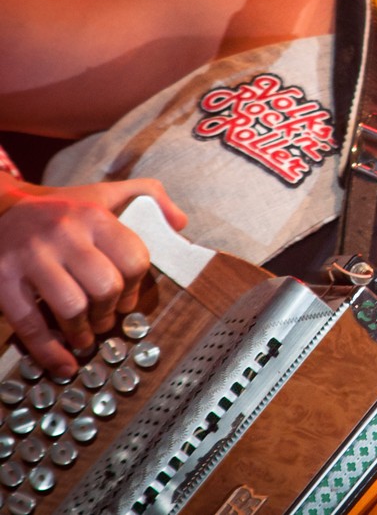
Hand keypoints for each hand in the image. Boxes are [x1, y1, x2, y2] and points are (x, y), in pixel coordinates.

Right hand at [0, 176, 186, 376]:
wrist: (1, 208)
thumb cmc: (62, 209)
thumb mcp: (106, 193)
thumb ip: (150, 197)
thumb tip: (180, 223)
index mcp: (94, 216)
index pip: (134, 259)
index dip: (136, 288)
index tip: (129, 301)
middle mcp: (64, 233)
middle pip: (105, 287)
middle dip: (110, 313)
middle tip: (106, 322)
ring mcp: (31, 256)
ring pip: (72, 308)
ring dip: (83, 333)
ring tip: (85, 338)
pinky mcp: (2, 277)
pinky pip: (30, 324)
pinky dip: (49, 352)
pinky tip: (63, 363)